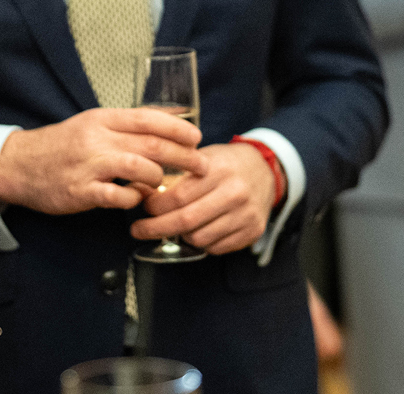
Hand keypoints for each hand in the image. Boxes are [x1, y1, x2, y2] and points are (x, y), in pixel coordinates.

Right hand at [0, 108, 206, 214]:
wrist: (20, 164)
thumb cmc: (62, 145)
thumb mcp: (92, 124)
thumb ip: (124, 125)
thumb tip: (165, 120)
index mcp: (101, 118)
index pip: (148, 118)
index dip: (177, 128)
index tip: (197, 137)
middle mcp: (97, 138)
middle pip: (151, 144)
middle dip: (183, 156)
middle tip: (201, 165)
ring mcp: (89, 165)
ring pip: (139, 168)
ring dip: (158, 178)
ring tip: (164, 184)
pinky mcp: (80, 191)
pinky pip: (118, 197)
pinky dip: (134, 199)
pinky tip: (136, 199)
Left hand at [129, 142, 277, 254]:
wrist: (265, 170)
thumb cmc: (226, 162)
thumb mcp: (202, 157)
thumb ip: (176, 173)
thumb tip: (141, 189)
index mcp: (218, 170)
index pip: (178, 196)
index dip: (155, 205)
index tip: (143, 206)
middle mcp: (234, 193)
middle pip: (186, 220)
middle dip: (156, 228)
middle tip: (138, 230)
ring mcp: (245, 215)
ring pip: (200, 237)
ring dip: (178, 236)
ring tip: (170, 226)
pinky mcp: (252, 231)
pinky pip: (216, 247)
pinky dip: (200, 242)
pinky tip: (194, 231)